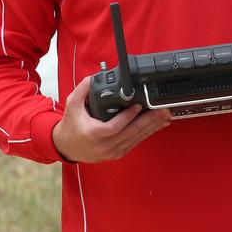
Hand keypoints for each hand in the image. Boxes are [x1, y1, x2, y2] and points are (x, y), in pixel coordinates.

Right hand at [52, 76, 172, 162]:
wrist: (66, 147)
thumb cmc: (71, 126)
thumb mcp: (72, 105)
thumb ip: (82, 90)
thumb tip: (94, 77)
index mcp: (94, 134)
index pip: (115, 126)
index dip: (128, 117)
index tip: (139, 106)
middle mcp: (104, 145)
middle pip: (131, 133)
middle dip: (149, 121)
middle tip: (163, 110)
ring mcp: (112, 151)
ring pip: (136, 139)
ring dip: (152, 127)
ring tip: (164, 116)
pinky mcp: (117, 154)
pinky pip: (135, 143)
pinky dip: (146, 134)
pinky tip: (157, 126)